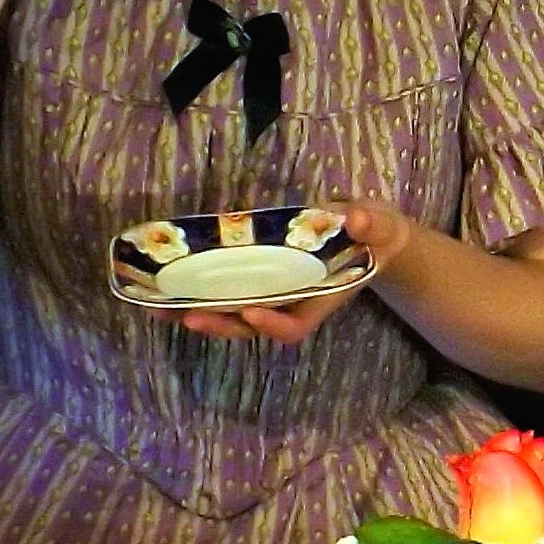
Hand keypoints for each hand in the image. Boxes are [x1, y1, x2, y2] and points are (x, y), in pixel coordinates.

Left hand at [167, 201, 419, 345]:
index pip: (295, 324)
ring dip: (199, 313)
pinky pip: (229, 290)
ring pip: (233, 314)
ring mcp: (275, 291)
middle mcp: (294, 301)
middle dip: (219, 324)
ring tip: (162, 309)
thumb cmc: (377, 234)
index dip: (272, 324)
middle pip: (252, 325)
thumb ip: (372, 223)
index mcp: (322, 296)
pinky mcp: (261, 276)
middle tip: (185, 316)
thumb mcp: (382, 226)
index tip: (250, 311)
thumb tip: (355, 217)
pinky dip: (201, 291)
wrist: (373, 234)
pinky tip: (173, 284)